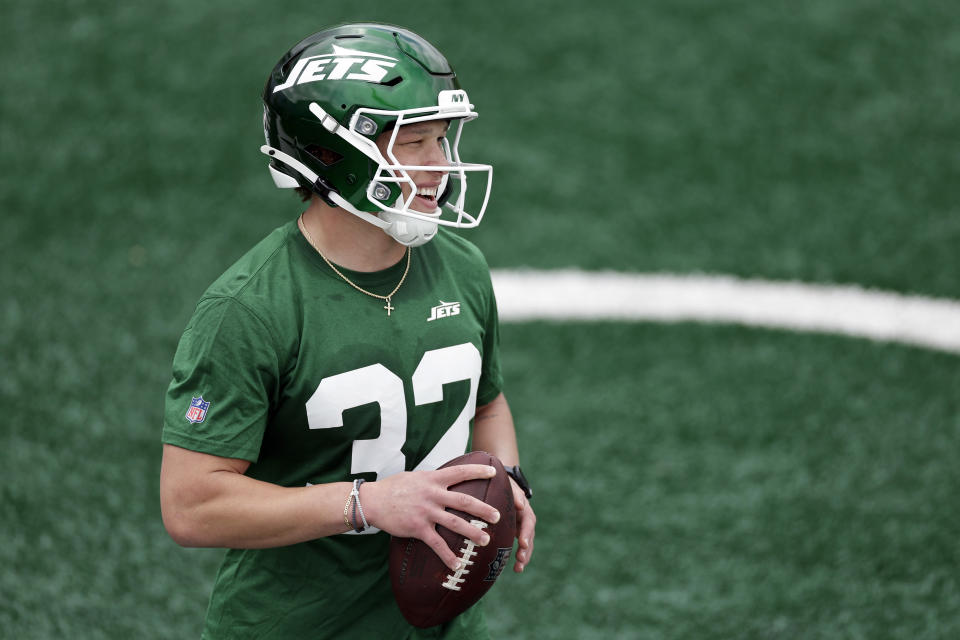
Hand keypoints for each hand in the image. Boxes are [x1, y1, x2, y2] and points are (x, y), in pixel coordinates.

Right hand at [362, 465, 501, 570]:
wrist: (373, 501)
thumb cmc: (394, 487)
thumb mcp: (416, 476)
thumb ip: (433, 479)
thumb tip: (447, 478)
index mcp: (433, 479)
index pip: (460, 472)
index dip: (478, 471)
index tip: (493, 472)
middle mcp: (432, 494)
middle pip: (464, 501)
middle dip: (483, 509)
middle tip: (497, 516)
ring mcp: (426, 512)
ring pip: (455, 523)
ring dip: (472, 533)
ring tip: (486, 540)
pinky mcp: (418, 528)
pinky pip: (436, 544)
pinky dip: (448, 556)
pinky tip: (457, 564)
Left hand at [508, 477, 535, 571]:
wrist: (499, 484)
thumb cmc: (503, 484)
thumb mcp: (509, 485)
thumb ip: (515, 494)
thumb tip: (521, 505)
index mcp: (525, 509)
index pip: (529, 522)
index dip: (526, 533)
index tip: (522, 543)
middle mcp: (525, 520)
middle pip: (529, 536)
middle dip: (526, 549)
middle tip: (521, 559)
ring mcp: (521, 527)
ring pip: (526, 544)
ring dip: (524, 556)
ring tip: (518, 568)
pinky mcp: (515, 532)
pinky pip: (519, 546)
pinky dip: (519, 557)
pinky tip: (516, 568)